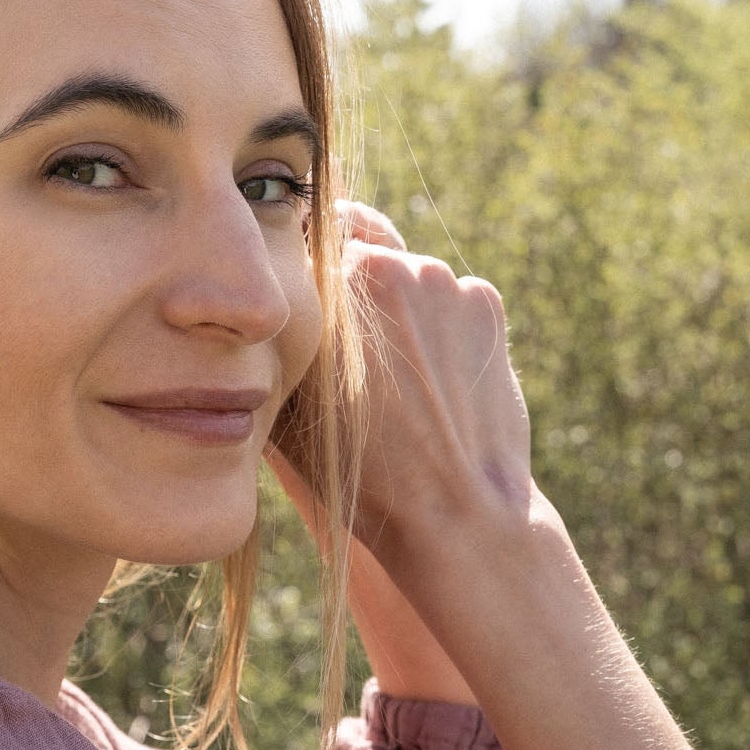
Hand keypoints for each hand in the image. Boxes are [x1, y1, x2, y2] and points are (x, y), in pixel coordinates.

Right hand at [271, 198, 533, 555]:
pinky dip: (442, 326)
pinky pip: (453, 298)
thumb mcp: (288, 408)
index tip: (300, 304)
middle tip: (347, 339)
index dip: (301, 272)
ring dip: (398, 305)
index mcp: (334, 282)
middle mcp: (392, 265)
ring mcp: (446, 281)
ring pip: (410, 273)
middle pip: (362, 246)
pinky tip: (433, 378)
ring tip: (393, 372)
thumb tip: (262, 315)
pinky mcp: (487, 304)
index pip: (308, 241)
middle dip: (352, 282)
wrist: (453, 508)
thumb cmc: (360, 470)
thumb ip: (275, 343)